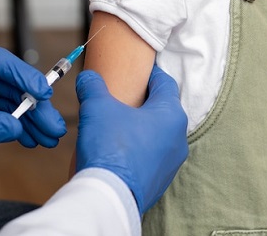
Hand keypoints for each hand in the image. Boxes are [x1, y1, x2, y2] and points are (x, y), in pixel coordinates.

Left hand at [0, 44, 65, 175]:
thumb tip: (16, 126)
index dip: (25, 76)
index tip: (44, 94)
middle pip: (12, 84)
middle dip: (35, 106)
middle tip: (54, 125)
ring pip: (12, 101)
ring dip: (32, 119)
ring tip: (49, 137)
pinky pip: (4, 115)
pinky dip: (19, 128)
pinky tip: (31, 139)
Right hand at [75, 65, 187, 213]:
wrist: (109, 196)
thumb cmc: (110, 147)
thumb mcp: (97, 107)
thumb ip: (93, 86)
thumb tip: (88, 77)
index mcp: (171, 114)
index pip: (164, 83)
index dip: (149, 73)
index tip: (137, 70)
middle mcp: (178, 138)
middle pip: (162, 109)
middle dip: (143, 101)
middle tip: (123, 96)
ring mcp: (171, 162)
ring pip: (158, 134)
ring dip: (141, 126)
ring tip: (118, 123)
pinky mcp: (160, 180)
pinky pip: (151, 156)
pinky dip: (139, 148)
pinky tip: (119, 149)